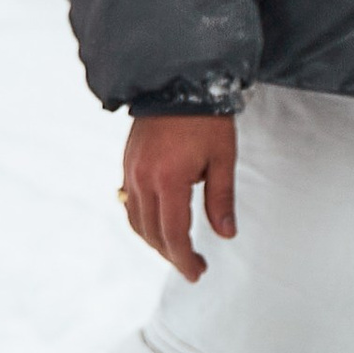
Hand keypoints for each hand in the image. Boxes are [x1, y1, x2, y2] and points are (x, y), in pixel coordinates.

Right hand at [119, 114, 237, 282]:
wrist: (177, 80)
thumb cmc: (205, 118)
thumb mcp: (223, 158)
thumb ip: (222, 199)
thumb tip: (226, 233)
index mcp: (168, 179)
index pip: (173, 234)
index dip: (184, 258)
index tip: (196, 272)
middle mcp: (143, 178)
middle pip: (151, 233)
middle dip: (172, 255)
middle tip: (193, 267)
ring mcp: (131, 171)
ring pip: (136, 221)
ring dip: (155, 241)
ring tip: (178, 250)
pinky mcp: (127, 163)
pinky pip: (129, 203)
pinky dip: (143, 221)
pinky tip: (159, 225)